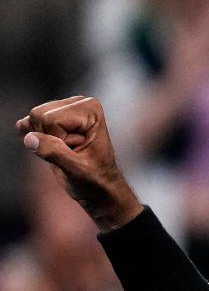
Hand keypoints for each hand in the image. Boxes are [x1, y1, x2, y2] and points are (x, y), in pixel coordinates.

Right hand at [16, 97, 142, 231]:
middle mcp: (79, 103)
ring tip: (66, 149)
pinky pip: (27, 124)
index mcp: (91, 109)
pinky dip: (35, 139)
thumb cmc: (95, 179)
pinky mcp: (53, 118)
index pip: (50, 119)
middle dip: (49, 138)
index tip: (76, 151)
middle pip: (38, 115)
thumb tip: (30, 138)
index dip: (57, 140)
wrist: (99, 187)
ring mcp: (66, 108)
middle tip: (71, 151)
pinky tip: (53, 146)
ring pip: (31, 120)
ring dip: (44, 140)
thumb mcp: (77, 170)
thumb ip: (55, 152)